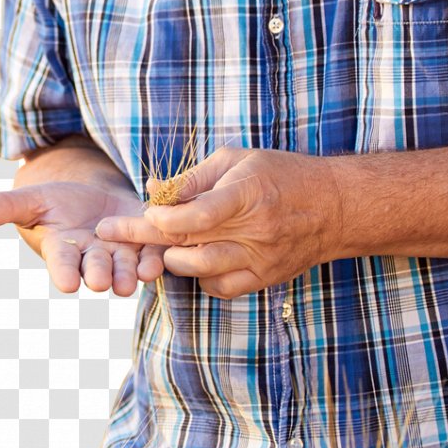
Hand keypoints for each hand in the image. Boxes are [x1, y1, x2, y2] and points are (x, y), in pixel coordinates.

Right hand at [0, 182, 165, 295]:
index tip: (69, 283)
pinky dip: (157, 256)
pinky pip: (152, 253)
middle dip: (101, 274)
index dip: (65, 274)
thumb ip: (1, 208)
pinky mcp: (145, 242)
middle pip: (97, 269)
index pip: (62, 265)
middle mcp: (93, 258)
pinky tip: (161, 258)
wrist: (94, 197)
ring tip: (137, 276)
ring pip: (127, 267)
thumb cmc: (58, 202)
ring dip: (133, 272)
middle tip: (103, 281)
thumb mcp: (30, 200)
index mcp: (64, 251)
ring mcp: (121, 253)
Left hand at [94, 148, 342, 298]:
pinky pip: (219, 287)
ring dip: (171, 259)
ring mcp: (260, 259)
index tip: (142, 214)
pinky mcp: (264, 278)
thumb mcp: (239, 160)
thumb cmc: (283, 174)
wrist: (334, 207)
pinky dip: (199, 276)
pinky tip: (196, 259)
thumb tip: (153, 191)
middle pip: (189, 244)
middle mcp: (255, 231)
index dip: (161, 219)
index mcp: (248, 194)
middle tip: (113, 234)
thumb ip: (194, 178)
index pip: (196, 216)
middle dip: (145, 240)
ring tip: (160, 245)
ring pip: (199, 271)